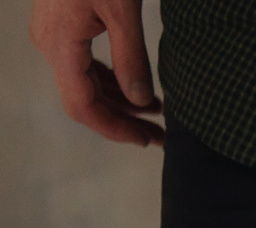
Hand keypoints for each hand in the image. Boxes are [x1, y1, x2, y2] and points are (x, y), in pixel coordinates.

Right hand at [30, 0, 161, 144]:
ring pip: (84, 83)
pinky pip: (84, 64)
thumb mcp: (123, 12)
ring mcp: (53, 35)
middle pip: (84, 98)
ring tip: (157, 114)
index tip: (145, 140)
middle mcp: (49, 44)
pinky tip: (138, 90)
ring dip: (119, 102)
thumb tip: (141, 102)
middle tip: (160, 135)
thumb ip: (131, 59)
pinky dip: (111, 80)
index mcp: (59, 45)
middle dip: (122, 120)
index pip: (82, 106)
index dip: (114, 129)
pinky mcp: (62, 25)